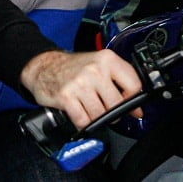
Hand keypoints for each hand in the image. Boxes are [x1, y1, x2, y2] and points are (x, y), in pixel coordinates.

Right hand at [19, 49, 142, 128]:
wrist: (46, 66)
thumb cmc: (75, 67)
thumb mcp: (101, 65)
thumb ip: (120, 82)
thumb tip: (136, 109)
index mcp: (107, 59)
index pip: (133, 84)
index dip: (133, 99)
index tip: (132, 106)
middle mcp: (95, 70)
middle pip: (117, 103)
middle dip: (114, 112)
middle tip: (108, 110)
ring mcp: (80, 83)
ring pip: (100, 114)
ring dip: (97, 118)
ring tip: (91, 109)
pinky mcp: (66, 97)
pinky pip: (83, 120)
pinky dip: (84, 122)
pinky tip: (81, 114)